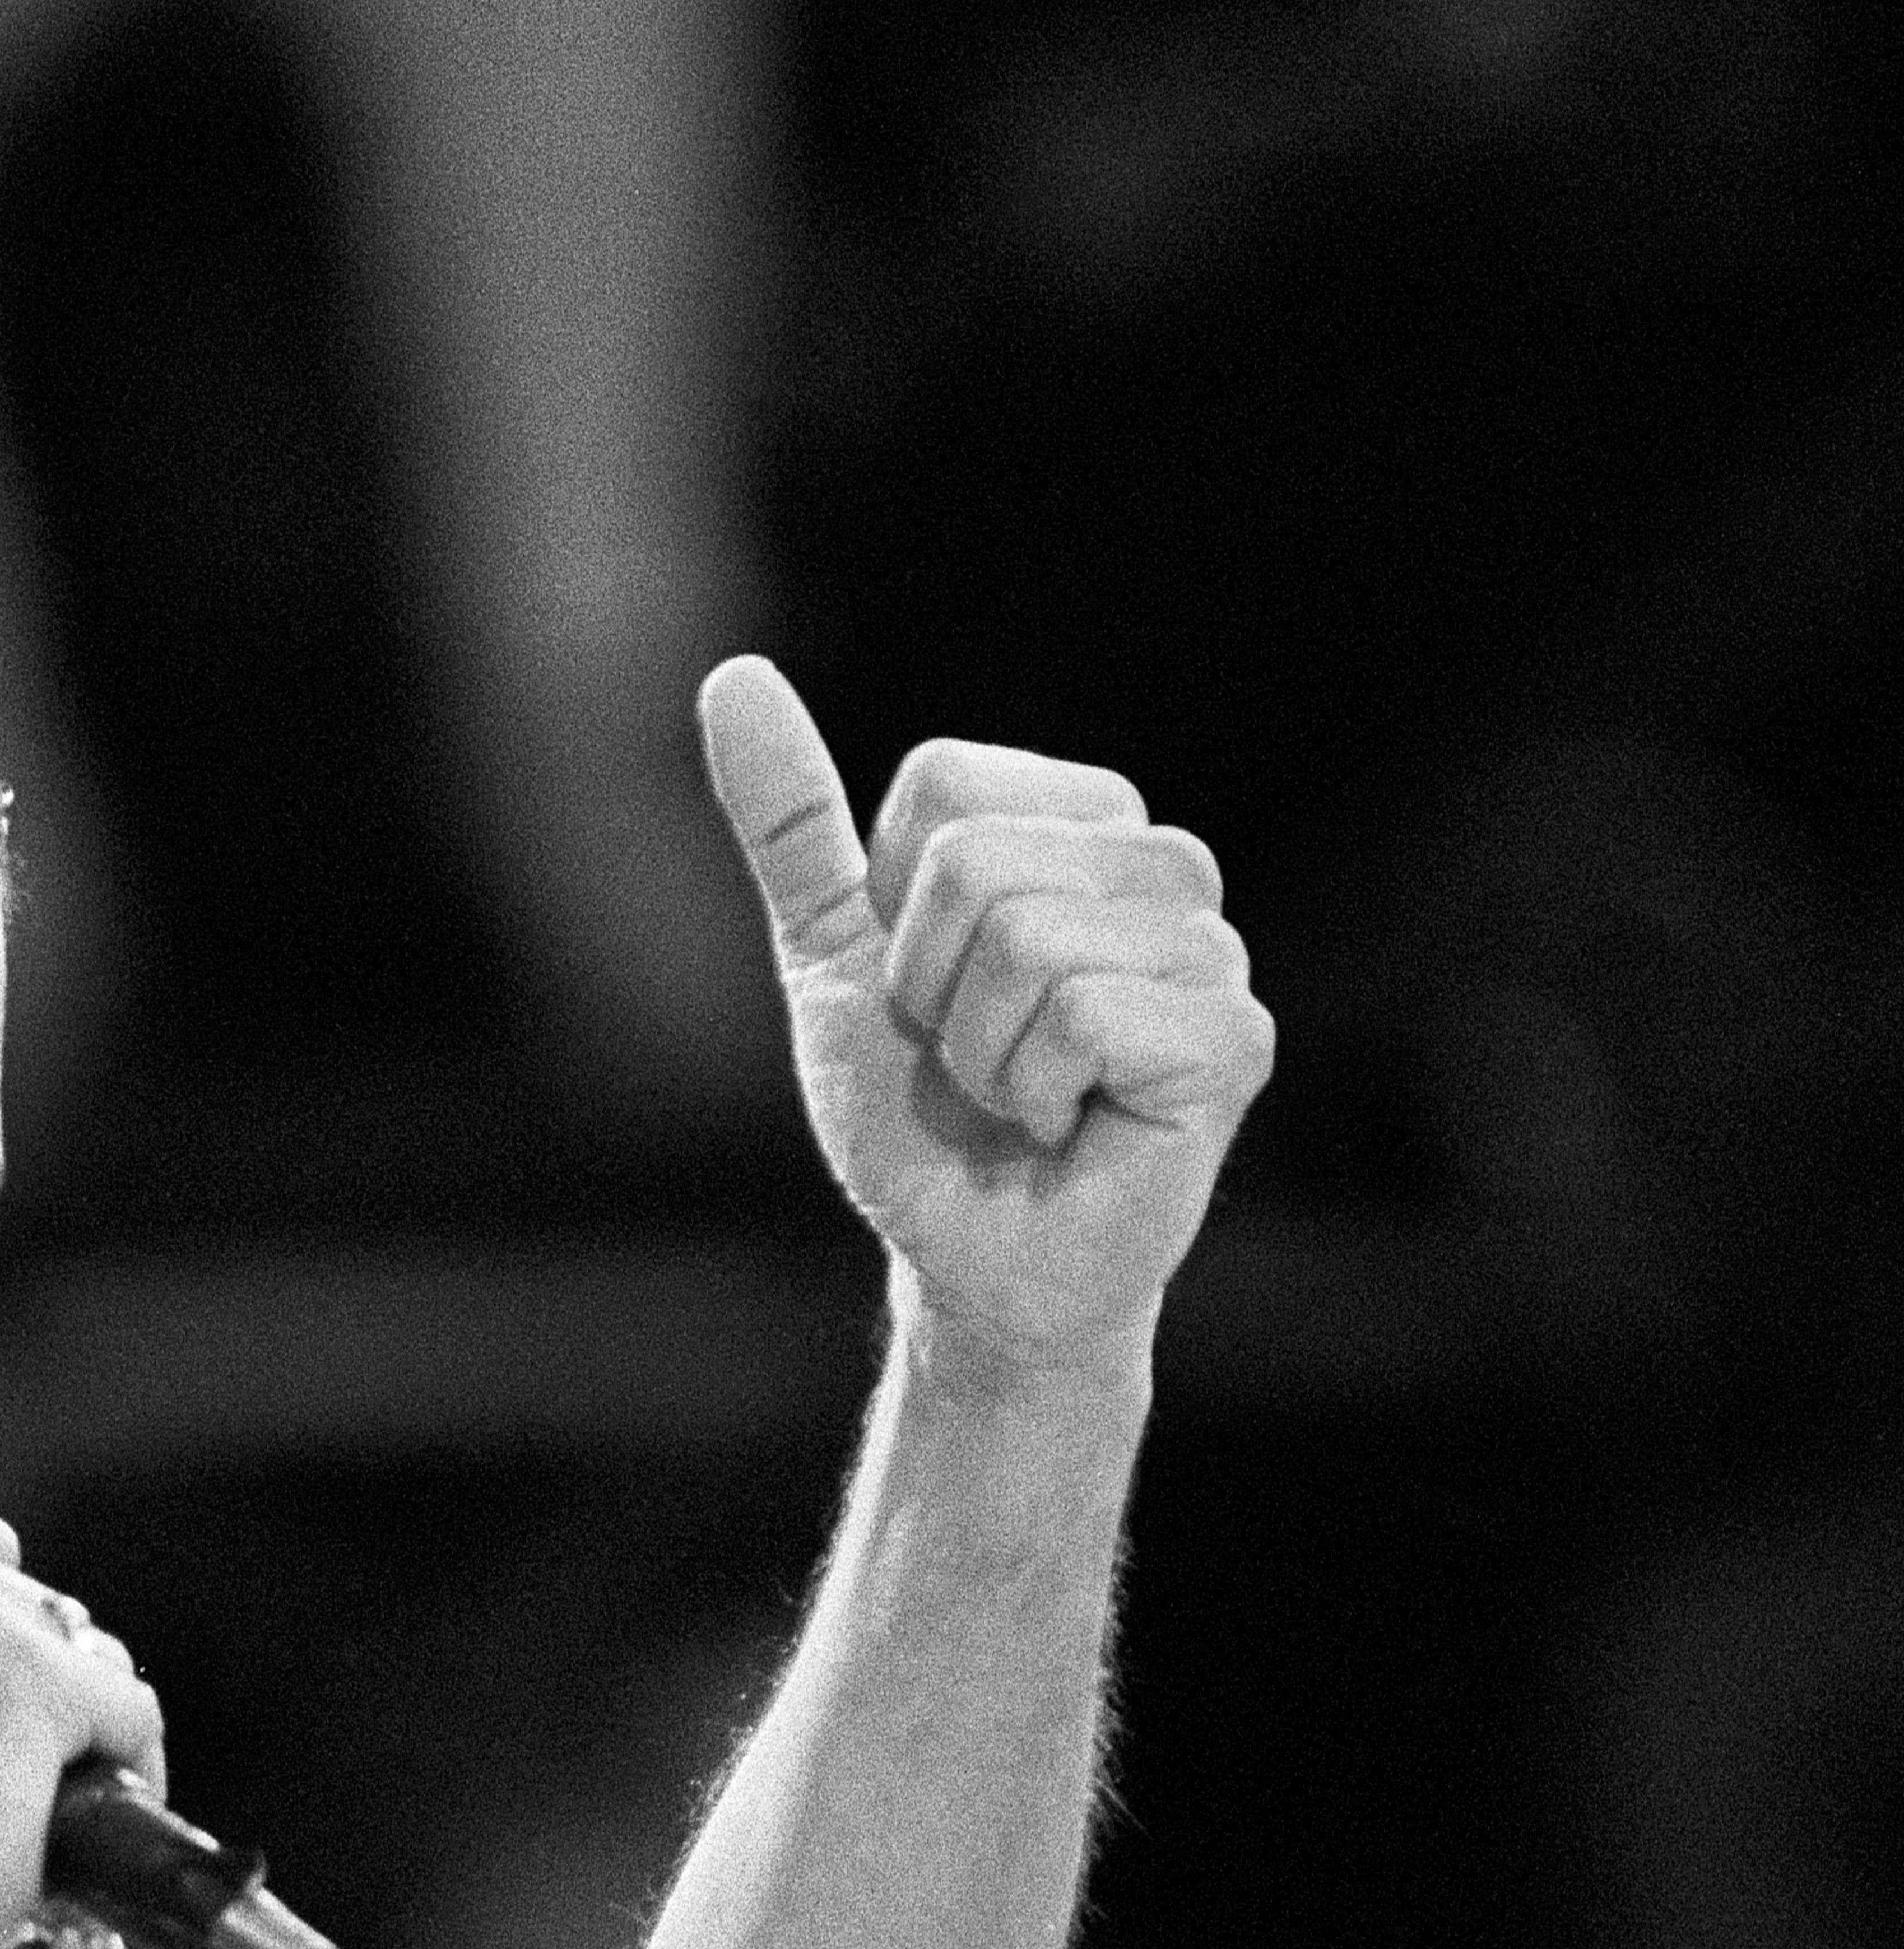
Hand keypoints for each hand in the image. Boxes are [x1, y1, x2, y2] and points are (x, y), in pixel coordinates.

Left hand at [698, 657, 1275, 1375]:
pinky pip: (1088, 1017)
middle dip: (936, 988)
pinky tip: (1072, 1124)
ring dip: (984, 1051)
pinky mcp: (1231, 1037)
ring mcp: (1210, 948)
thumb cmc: (919, 1116)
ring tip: (1024, 1093)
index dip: (894, 909)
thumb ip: (793, 822)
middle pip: (979, 858)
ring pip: (1030, 941)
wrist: (966, 1254)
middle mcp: (1160, 865)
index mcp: (1077, 824)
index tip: (929, 989)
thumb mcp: (832, 955)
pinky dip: (1040, 1090)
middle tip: (975, 1058)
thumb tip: (733, 679)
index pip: (942, 780)